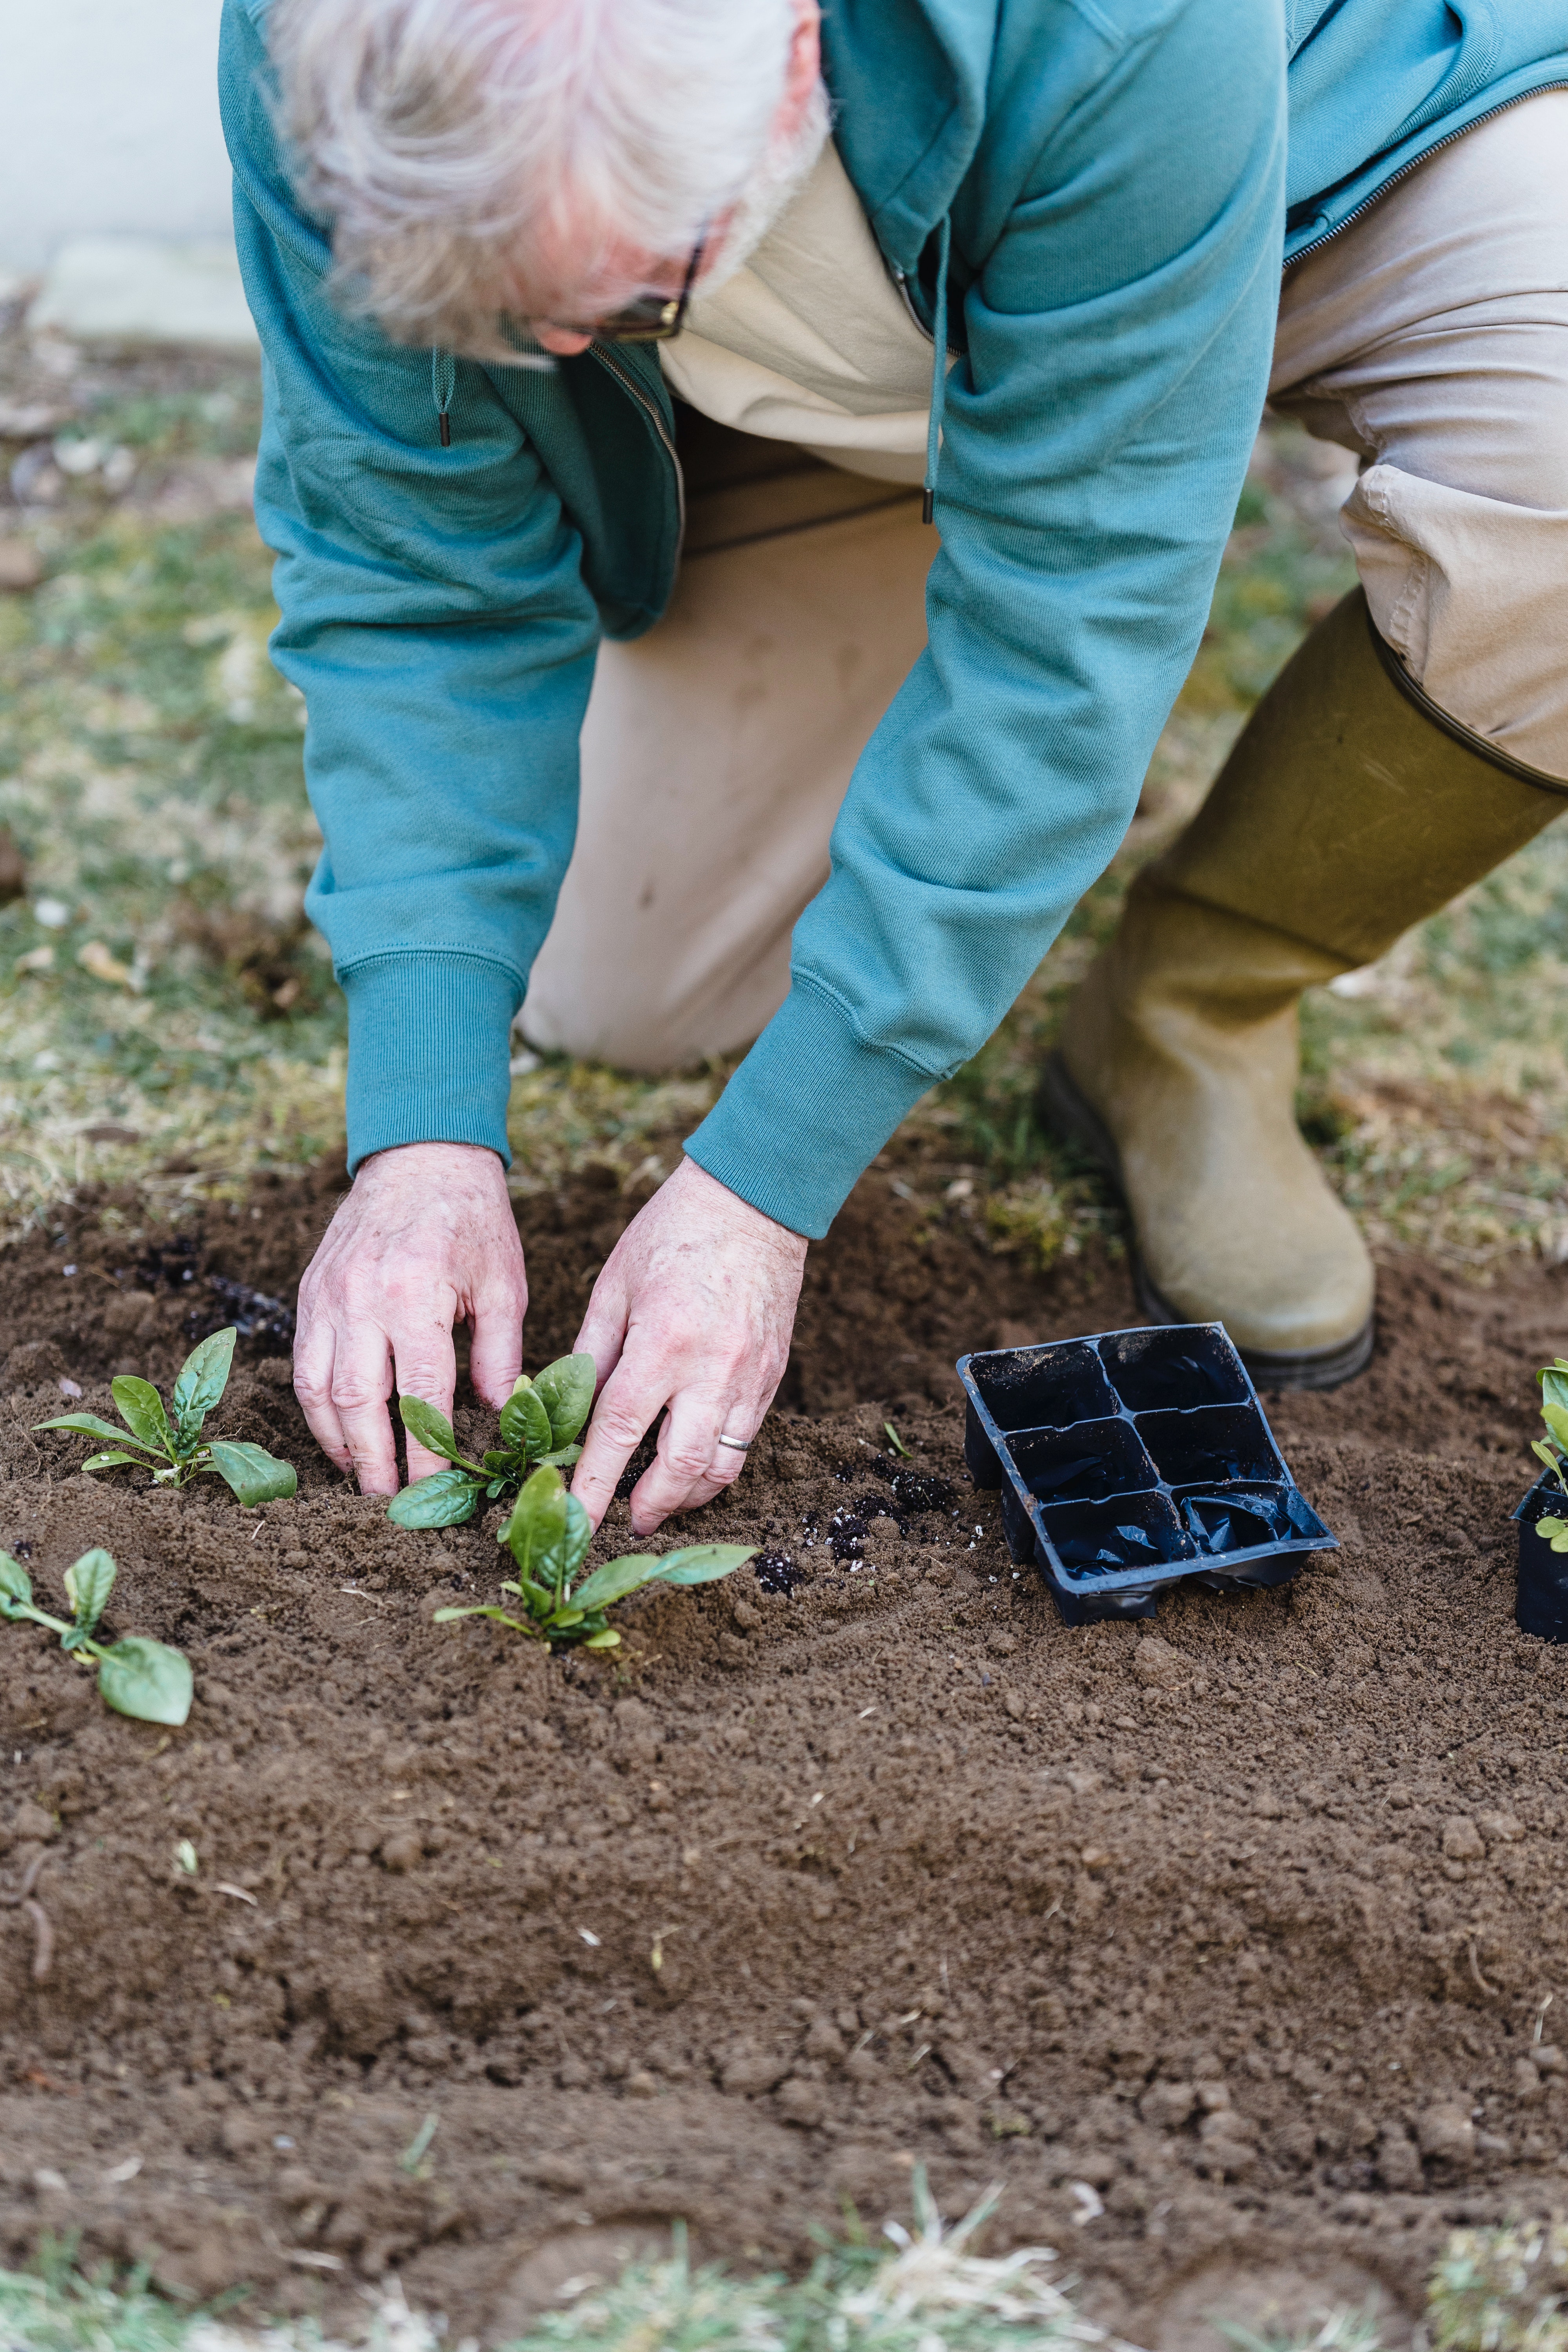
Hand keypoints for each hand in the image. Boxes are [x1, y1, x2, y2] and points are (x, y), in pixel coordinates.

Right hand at [293, 1142, 526, 1491]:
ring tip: (359, 1478)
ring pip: (317, 1388)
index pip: (419, 1393)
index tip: (434, 1493)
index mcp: (414, 1295)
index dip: (425, 1451)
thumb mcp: (503, 1285)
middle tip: (386, 1504)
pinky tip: (338, 1432)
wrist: (420, 1158)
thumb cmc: (471, 1220)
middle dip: (371, 1460)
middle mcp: (360, 1299)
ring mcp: (326, 1297)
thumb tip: (500, 1417)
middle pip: (357, 1401)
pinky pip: (303, 1363)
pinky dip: (317, 1406)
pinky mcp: (309, 1294)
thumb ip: (499, 1355)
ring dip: (336, 1441)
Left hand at [570, 1157, 806, 1535]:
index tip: (577, 1524)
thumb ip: (592, 1351)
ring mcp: (751, 1376)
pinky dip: (718, 1464)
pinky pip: (747, 1438)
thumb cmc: (673, 1232)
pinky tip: (694, 1463)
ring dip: (689, 1496)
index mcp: (663, 1342)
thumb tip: (569, 1409)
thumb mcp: (615, 1284)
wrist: (754, 1200)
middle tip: (625, 1524)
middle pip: (681, 1468)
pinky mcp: (774, 1374)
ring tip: (661, 1503)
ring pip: (723, 1464)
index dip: (594, 1486)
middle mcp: (713, 1369)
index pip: (619, 1433)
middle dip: (651, 1508)